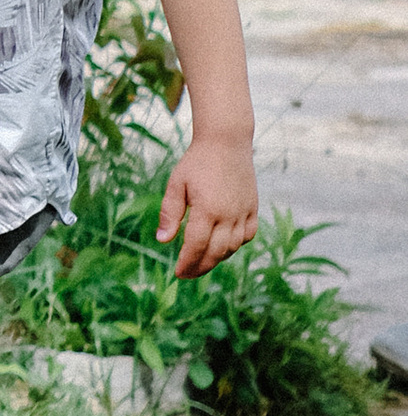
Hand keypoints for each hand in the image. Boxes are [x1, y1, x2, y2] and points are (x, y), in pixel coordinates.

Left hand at [157, 134, 256, 280]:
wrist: (226, 142)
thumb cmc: (196, 162)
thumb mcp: (176, 184)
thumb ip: (169, 213)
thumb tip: (162, 240)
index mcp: (207, 209)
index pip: (196, 246)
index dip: (187, 263)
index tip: (178, 272)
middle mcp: (229, 215)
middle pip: (216, 252)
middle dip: (200, 267)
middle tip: (187, 274)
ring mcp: (244, 212)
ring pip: (233, 247)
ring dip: (217, 258)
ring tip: (202, 261)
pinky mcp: (253, 208)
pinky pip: (248, 236)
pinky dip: (236, 245)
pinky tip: (223, 246)